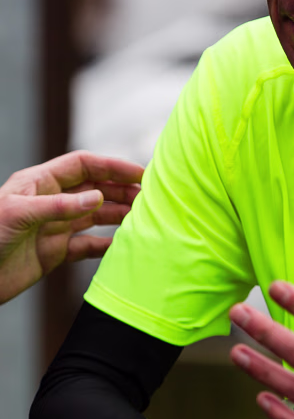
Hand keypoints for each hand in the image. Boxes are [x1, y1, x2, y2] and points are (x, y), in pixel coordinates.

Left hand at [0, 150, 143, 303]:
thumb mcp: (19, 213)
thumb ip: (61, 206)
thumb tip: (99, 197)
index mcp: (40, 183)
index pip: (83, 166)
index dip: (111, 166)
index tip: (139, 174)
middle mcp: (50, 202)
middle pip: (94, 189)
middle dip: (121, 190)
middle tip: (148, 197)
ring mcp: (54, 226)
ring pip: (94, 216)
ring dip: (118, 215)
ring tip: (143, 217)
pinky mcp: (54, 252)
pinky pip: (86, 245)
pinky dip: (105, 244)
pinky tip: (122, 244)